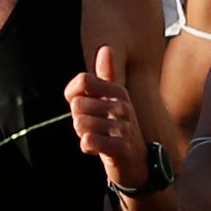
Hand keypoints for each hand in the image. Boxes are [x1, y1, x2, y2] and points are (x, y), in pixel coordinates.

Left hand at [67, 45, 149, 190]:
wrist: (136, 162)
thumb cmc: (116, 129)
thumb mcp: (110, 101)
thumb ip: (104, 76)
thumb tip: (106, 47)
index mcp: (118, 91)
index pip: (82, 80)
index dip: (73, 95)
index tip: (83, 106)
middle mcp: (123, 106)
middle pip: (77, 104)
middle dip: (78, 119)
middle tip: (93, 128)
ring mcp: (124, 127)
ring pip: (80, 123)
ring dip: (82, 134)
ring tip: (97, 137)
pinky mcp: (121, 148)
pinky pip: (88, 141)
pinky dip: (86, 146)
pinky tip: (95, 148)